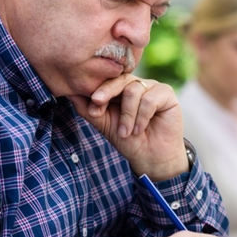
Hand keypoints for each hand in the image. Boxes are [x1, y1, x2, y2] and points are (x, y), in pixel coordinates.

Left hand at [68, 74, 188, 180]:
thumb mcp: (105, 125)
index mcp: (121, 89)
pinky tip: (140, 129)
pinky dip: (142, 116)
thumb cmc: (129, 140)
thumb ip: (89, 109)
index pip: (108, 80)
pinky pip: (150, 99)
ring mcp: (152, 88)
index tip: (92, 107)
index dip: (99, 90)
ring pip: (134, 90)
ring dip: (127, 115)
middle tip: (97, 103)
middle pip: (120, 79)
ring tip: (126, 132)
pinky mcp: (167, 94)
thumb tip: (69, 94)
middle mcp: (137, 84)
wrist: (151, 157)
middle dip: (107, 92)